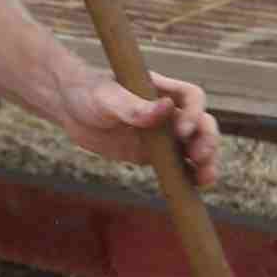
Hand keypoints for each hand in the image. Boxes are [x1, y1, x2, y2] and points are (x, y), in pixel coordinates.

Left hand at [57, 70, 219, 183]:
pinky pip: (178, 165)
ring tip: (207, 178)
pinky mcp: (153, 154)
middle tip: (199, 156)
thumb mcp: (106, 97)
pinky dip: (189, 175)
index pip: (192, 97)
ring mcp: (163, 134)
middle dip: (207, 140)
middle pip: (202, 123)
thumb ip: (133, 106)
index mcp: (161, 90)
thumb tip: (166, 108)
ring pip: (195, 146)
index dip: (194, 113)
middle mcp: (168, 111)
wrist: (69, 107)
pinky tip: (195, 186)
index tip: (181, 130)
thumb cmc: (88, 92)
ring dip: (206, 161)